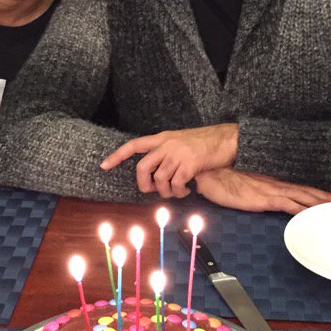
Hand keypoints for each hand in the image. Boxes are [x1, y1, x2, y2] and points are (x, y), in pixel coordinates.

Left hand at [100, 124, 238, 198]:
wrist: (226, 139)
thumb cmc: (206, 142)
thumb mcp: (181, 140)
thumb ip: (167, 151)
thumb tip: (156, 170)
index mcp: (162, 138)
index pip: (134, 145)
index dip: (117, 156)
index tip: (103, 166)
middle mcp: (167, 144)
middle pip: (142, 168)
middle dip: (144, 185)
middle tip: (153, 191)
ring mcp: (177, 154)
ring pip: (159, 180)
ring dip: (166, 192)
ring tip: (177, 192)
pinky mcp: (189, 164)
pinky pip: (175, 184)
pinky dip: (179, 192)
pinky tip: (187, 191)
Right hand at [193, 167, 330, 214]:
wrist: (210, 169)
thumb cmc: (220, 176)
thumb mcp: (240, 183)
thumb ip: (251, 189)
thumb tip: (256, 194)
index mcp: (271, 180)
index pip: (299, 186)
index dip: (316, 191)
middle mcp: (275, 183)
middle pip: (307, 191)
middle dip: (326, 197)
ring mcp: (271, 190)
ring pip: (303, 197)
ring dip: (321, 203)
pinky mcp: (265, 198)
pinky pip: (289, 206)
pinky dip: (304, 211)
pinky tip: (314, 217)